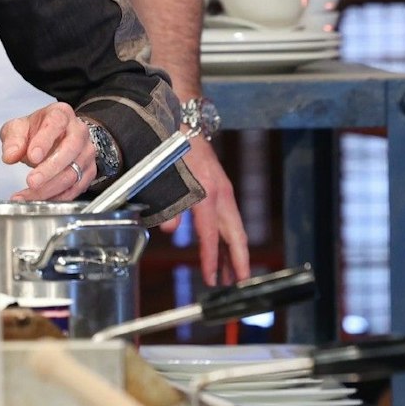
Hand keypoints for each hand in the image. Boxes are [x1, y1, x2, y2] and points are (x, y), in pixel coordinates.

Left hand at [2, 102, 96, 202]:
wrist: (55, 138)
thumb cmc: (36, 131)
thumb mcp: (19, 128)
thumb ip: (13, 139)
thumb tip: (10, 155)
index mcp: (61, 114)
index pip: (55, 124)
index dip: (44, 141)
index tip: (32, 156)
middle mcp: (78, 131)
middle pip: (70, 150)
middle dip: (50, 169)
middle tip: (32, 181)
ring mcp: (86, 152)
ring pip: (73, 172)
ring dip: (50, 187)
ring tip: (28, 195)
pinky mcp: (88, 171)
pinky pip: (76, 187)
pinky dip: (58, 197)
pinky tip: (41, 200)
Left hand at [160, 134, 250, 283]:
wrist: (186, 121)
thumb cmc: (174, 149)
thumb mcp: (165, 176)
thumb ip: (168, 206)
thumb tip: (169, 231)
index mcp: (208, 194)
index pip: (211, 235)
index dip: (211, 259)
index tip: (210, 277)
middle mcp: (221, 194)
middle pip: (235, 236)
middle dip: (239, 262)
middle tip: (239, 284)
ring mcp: (224, 192)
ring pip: (234, 230)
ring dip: (235, 254)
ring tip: (233, 276)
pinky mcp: (222, 190)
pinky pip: (228, 219)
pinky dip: (229, 238)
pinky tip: (226, 251)